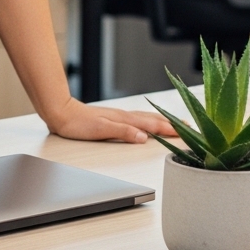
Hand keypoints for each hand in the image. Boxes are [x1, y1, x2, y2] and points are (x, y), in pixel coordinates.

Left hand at [44, 96, 175, 143]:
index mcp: (124, 119)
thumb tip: (143, 136)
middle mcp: (123, 116)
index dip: (170, 129)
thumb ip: (123, 132)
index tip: (186, 132)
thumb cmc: (77, 123)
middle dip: (171, 123)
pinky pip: (136, 118)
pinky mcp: (112, 118)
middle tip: (188, 127)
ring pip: (145, 117)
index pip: (152, 124)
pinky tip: (145, 123)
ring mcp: (118, 116)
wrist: (60, 113)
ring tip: (173, 123)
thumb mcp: (101, 130)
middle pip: (152, 119)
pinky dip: (147, 120)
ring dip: (161, 120)